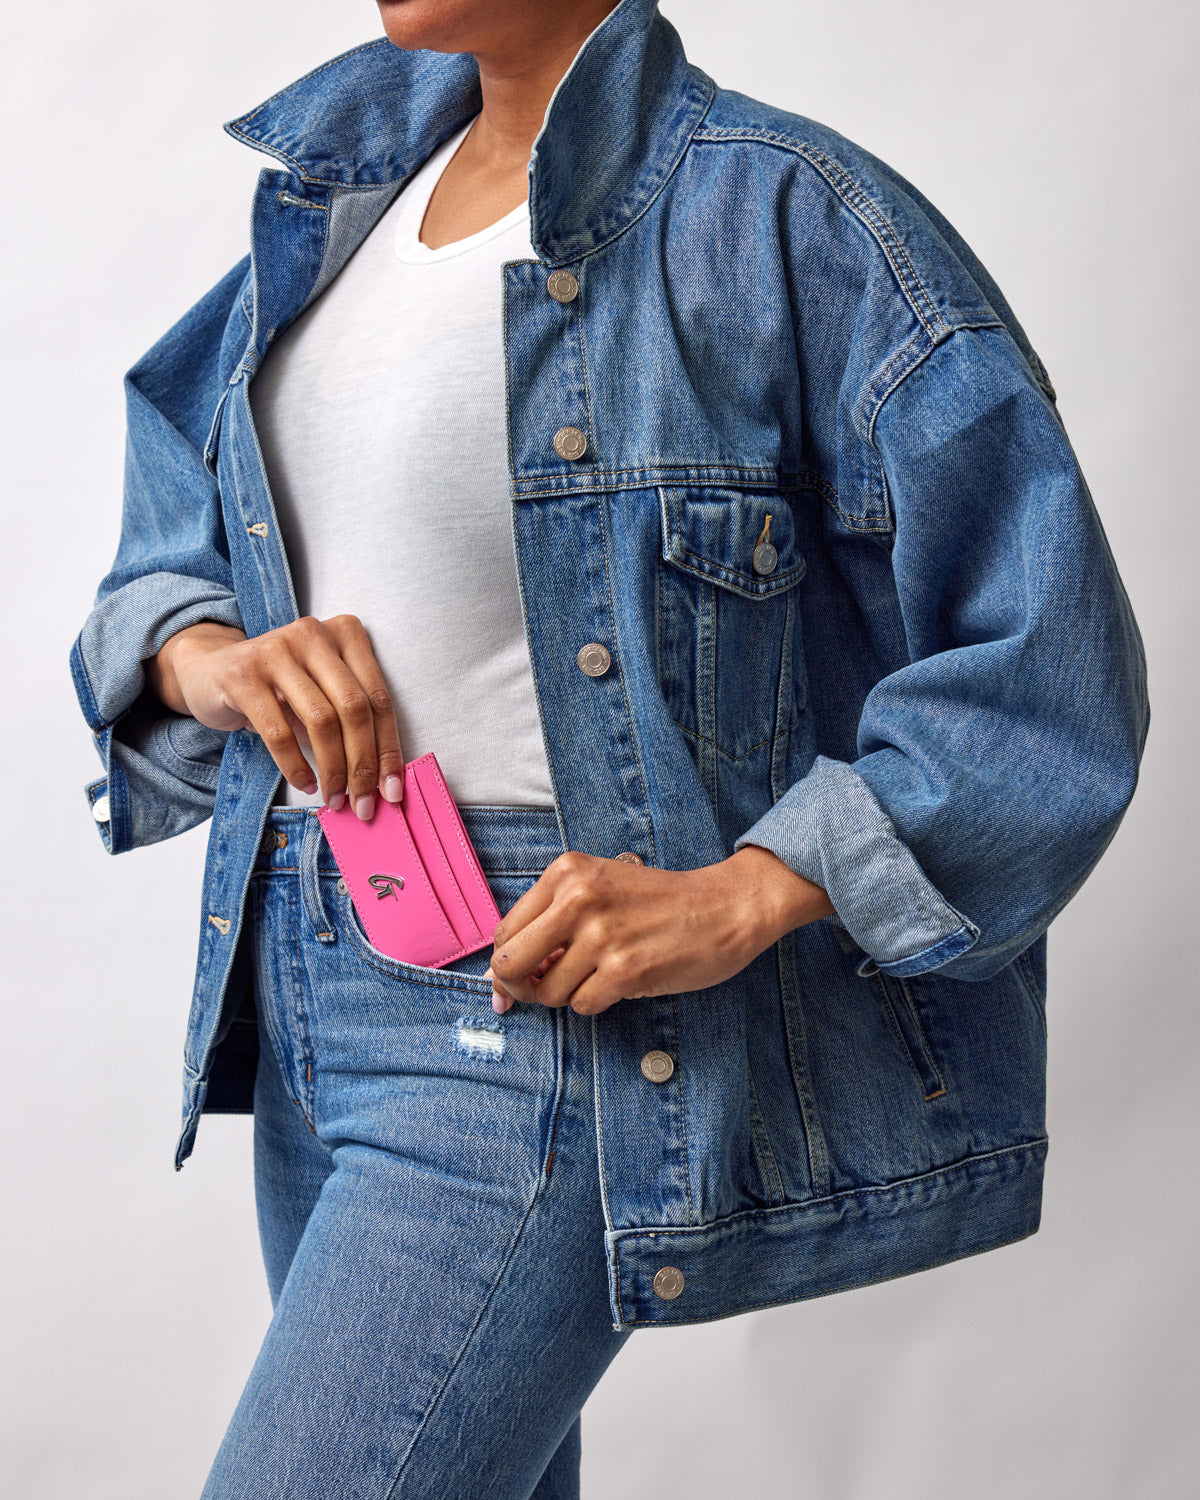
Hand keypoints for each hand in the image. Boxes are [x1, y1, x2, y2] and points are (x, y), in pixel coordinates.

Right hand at [146, 616, 404, 816]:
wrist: (209, 670)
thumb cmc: (278, 689)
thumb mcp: (321, 693)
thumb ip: (351, 721)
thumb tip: (381, 779)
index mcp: (345, 633)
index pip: (378, 698)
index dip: (389, 748)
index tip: (394, 790)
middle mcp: (314, 634)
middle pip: (354, 708)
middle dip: (363, 764)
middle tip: (364, 803)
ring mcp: (277, 649)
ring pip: (321, 720)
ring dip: (333, 769)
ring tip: (334, 797)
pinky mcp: (243, 674)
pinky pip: (279, 732)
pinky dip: (295, 766)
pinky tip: (305, 783)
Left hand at [484, 844, 834, 1015]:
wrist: (726, 906)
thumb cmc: (661, 903)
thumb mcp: (599, 890)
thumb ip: (551, 923)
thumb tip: (501, 976)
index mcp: (566, 872)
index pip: (506, 931)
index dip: (505, 965)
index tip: (513, 983)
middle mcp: (578, 898)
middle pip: (510, 964)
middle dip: (520, 988)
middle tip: (541, 992)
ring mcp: (601, 934)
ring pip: (548, 992)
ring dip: (569, 996)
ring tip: (599, 976)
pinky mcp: (625, 969)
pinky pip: (582, 1006)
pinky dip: (596, 1003)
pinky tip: (621, 982)